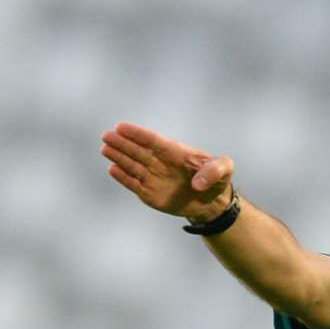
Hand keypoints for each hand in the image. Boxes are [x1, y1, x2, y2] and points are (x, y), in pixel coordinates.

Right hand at [100, 122, 233, 221]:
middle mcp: (161, 162)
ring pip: (132, 165)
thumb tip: (197, 183)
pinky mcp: (150, 193)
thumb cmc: (218, 180)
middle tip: (107, 136)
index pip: (153, 140)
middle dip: (122, 143)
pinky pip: (134, 183)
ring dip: (118, 157)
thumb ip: (214, 170)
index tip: (121, 127)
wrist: (212, 202)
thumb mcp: (224, 170)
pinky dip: (123, 177)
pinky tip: (112, 169)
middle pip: (138, 150)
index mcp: (175, 152)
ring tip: (105, 148)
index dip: (138, 133)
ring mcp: (154, 177)